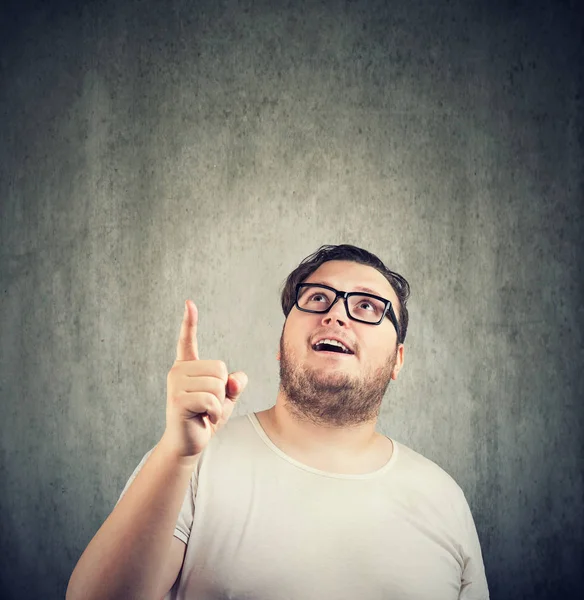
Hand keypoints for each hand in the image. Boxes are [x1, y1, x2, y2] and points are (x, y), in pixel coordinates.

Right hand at [161, 300, 247, 460]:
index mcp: (188, 367)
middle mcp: (178, 371)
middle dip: (222, 390)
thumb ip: (234, 384)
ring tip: (205, 412)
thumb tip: (235, 379)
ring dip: (219, 404)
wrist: (188, 444)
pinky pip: (211, 400)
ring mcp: (175, 384)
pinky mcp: (178, 400)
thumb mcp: (226, 398)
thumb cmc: (205, 418)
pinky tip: (205, 419)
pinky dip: (215, 413)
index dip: (189, 321)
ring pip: (217, 385)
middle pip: (220, 369)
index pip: (188, 340)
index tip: (189, 302)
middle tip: (208, 405)